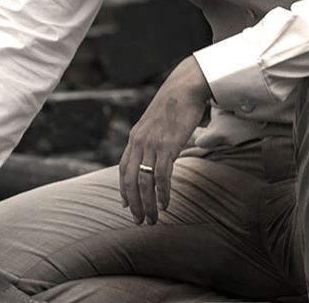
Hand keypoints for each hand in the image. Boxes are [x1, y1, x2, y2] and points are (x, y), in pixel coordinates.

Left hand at [119, 55, 210, 224]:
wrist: (186, 87)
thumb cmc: (175, 104)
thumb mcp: (155, 122)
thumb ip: (150, 137)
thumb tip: (151, 152)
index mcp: (135, 137)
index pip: (123, 170)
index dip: (124, 191)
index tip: (126, 207)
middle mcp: (139, 142)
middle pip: (131, 181)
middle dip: (134, 204)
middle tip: (140, 221)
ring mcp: (152, 144)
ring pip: (145, 182)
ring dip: (148, 204)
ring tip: (153, 219)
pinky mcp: (168, 146)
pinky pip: (162, 176)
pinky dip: (163, 193)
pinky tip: (166, 203)